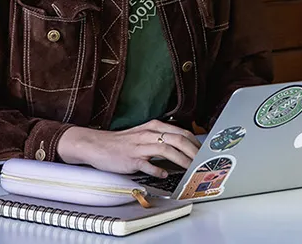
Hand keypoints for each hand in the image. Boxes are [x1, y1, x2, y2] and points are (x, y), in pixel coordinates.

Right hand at [57, 120, 201, 177]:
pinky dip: (158, 169)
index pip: (182, 132)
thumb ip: (162, 138)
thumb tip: (182, 147)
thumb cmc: (122, 142)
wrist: (96, 145)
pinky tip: (164, 174)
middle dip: (193, 151)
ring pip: (166, 149)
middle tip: (203, 161)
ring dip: (181, 160)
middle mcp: (149, 134)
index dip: (196, 143)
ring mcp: (140, 146)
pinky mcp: (131, 158)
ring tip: (190, 168)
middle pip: (178, 139)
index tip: (205, 152)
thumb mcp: (145, 134)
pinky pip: (147, 164)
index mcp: (154, 127)